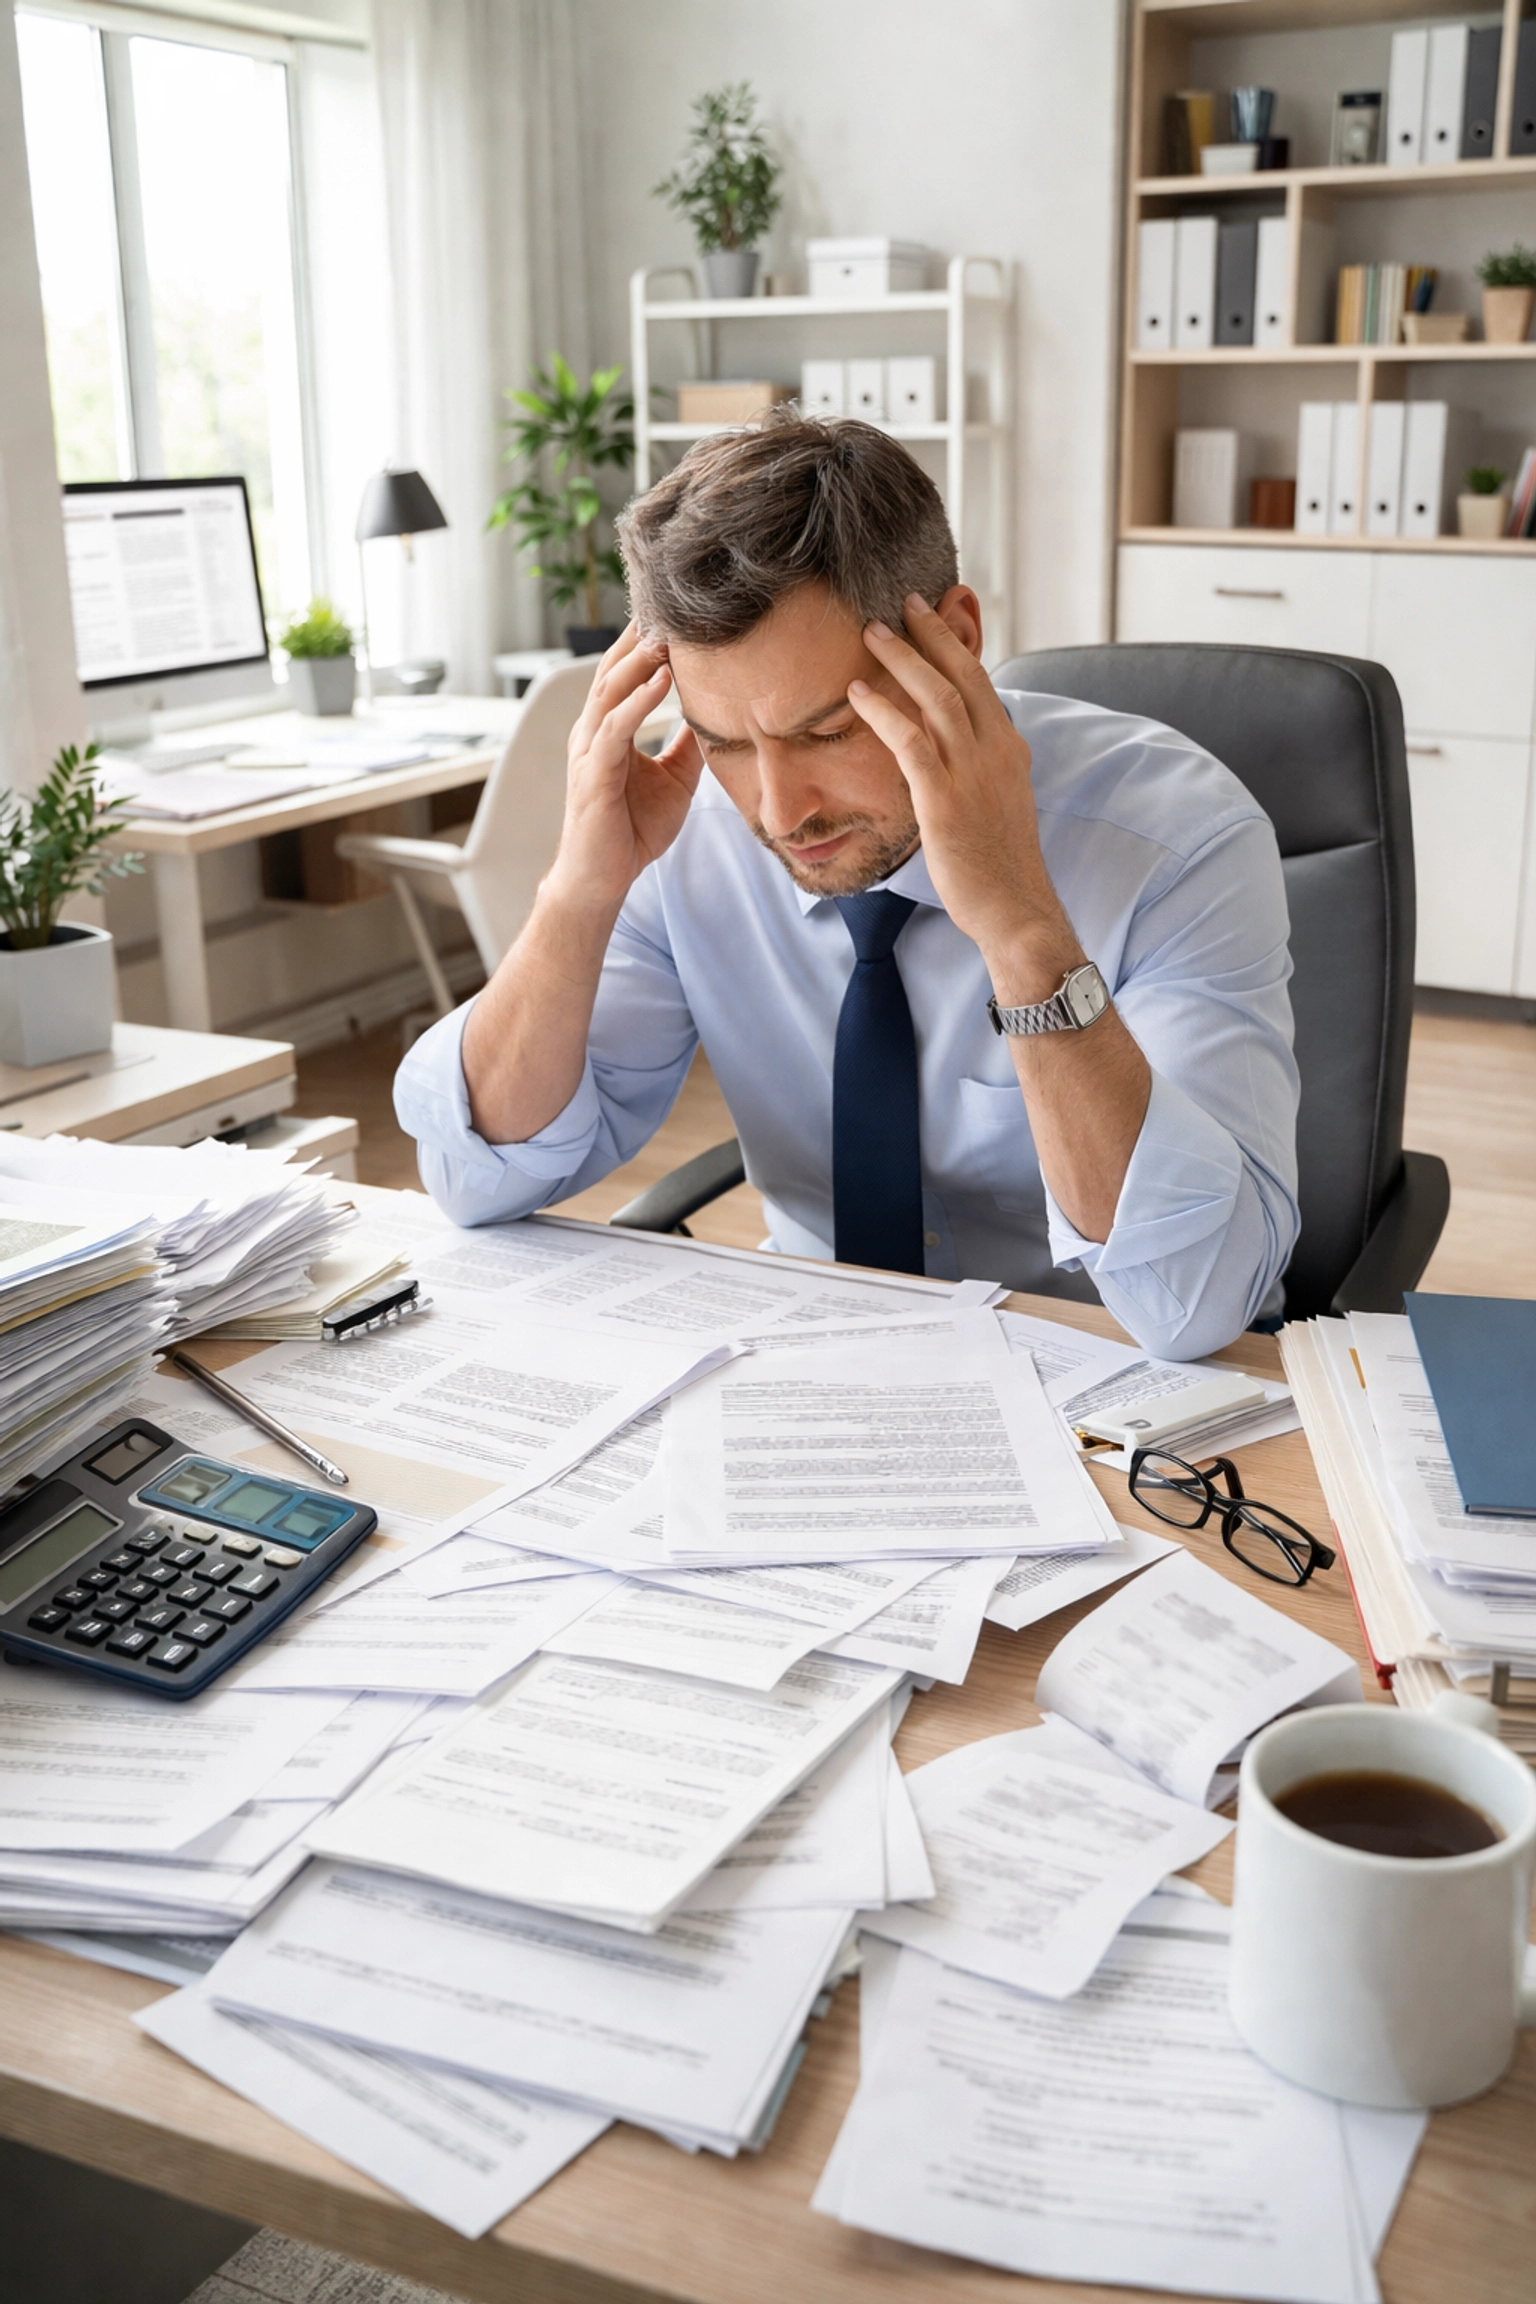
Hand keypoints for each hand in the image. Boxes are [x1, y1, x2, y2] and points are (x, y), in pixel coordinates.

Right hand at [547, 624, 704, 918]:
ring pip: (611, 690)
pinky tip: (664, 678)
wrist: (602, 879)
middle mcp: (593, 732)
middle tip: (671, 602)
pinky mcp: (594, 774)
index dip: (646, 642)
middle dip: (640, 636)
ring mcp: (590, 751)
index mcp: (609, 730)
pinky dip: (640, 700)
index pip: (625, 674)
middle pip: (614, 669)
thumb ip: (687, 746)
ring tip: (668, 631)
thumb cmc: (632, 831)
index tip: (676, 612)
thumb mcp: (674, 780)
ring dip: (640, 659)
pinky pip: (616, 727)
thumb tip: (715, 717)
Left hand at [849, 595, 1077, 992]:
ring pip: (938, 697)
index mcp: (1009, 749)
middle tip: (901, 603)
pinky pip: (911, 742)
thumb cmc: (999, 864)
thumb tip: (954, 748)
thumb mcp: (998, 802)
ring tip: (871, 632)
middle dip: (931, 632)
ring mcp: (973, 774)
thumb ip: (978, 767)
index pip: (983, 681)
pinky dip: (884, 711)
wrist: (1015, 909)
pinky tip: (857, 693)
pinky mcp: (945, 801)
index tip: (931, 615)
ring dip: (903, 659)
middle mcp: (997, 752)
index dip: (955, 643)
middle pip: (964, 673)